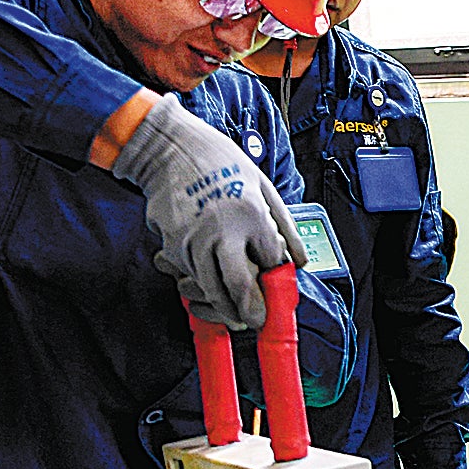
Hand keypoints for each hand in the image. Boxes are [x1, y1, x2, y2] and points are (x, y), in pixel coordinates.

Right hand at [108, 96, 297, 329]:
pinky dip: (200, 283)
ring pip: (211, 289)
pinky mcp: (172, 244)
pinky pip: (190, 275)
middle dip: (251, 312)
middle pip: (240, 288)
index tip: (277, 291)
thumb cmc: (219, 161)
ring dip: (224, 306)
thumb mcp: (263, 185)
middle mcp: (223, 230)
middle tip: (255, 321)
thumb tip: (300, 262)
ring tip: (234, 312)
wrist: (168, 147)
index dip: (276, 282)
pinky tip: (208, 278)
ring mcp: (194, 239)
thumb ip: (285, 226)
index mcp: (252, 213)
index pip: (271, 264)